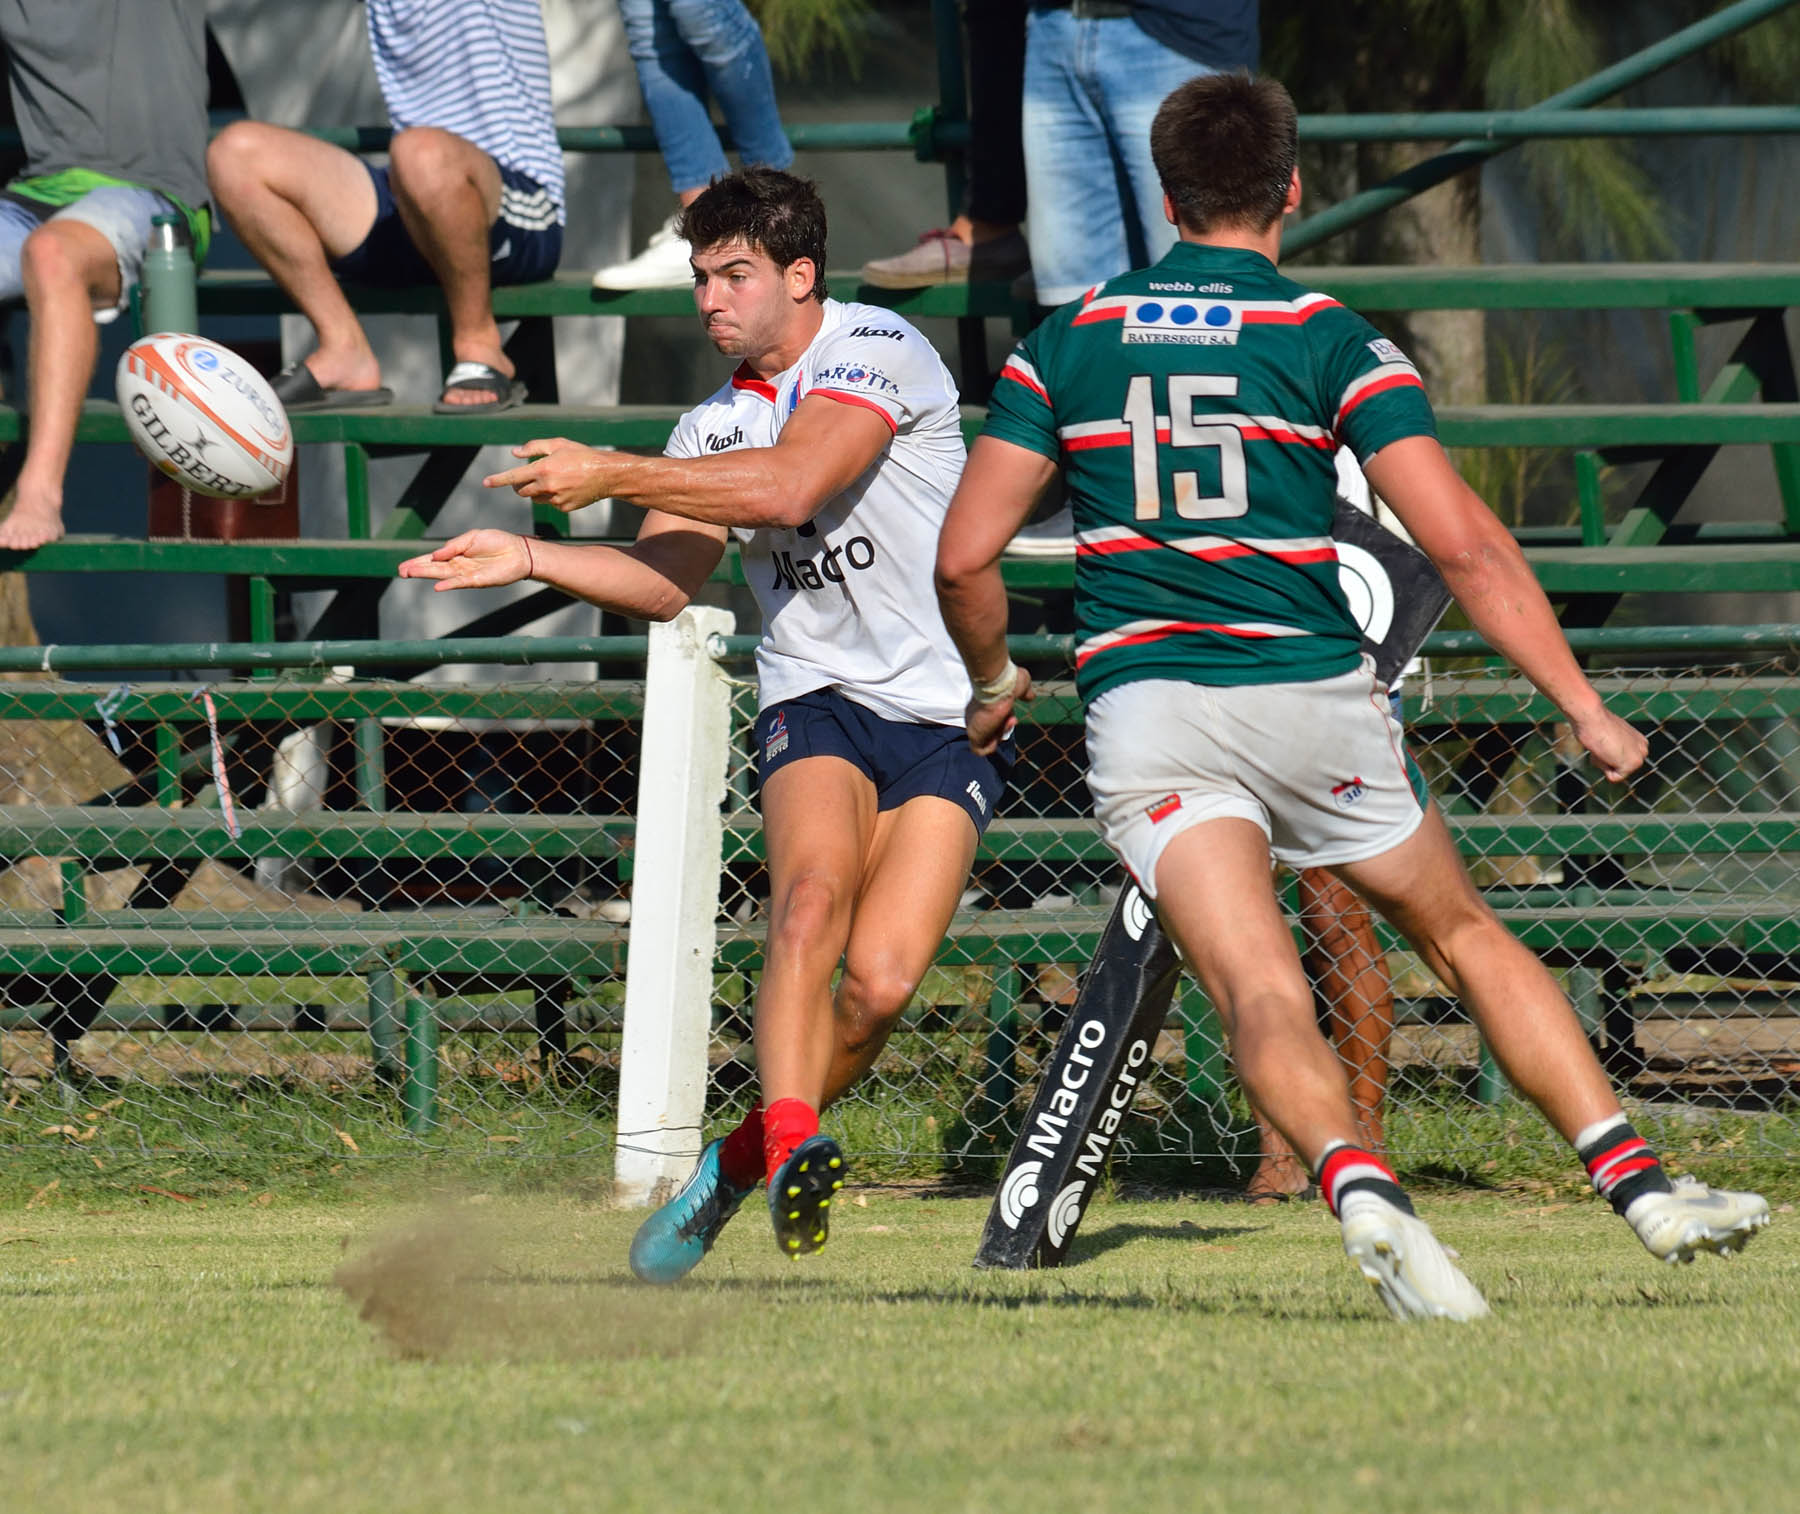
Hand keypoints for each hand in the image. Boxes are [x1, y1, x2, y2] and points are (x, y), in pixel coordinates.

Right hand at [398, 529, 532, 590]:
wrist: (518, 551)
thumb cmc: (497, 542)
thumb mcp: (472, 537)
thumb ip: (454, 545)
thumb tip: (436, 555)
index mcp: (456, 554)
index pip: (433, 559)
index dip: (418, 562)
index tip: (403, 566)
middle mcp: (458, 566)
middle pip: (434, 568)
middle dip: (417, 569)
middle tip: (401, 571)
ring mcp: (466, 574)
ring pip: (442, 575)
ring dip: (426, 575)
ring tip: (410, 574)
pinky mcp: (477, 581)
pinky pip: (460, 583)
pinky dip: (449, 585)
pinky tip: (437, 586)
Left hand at [482, 438, 610, 511]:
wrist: (606, 475)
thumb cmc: (582, 455)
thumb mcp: (558, 444)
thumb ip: (534, 447)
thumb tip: (515, 453)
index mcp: (543, 469)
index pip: (514, 476)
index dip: (498, 480)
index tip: (485, 482)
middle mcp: (547, 486)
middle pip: (521, 491)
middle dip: (520, 485)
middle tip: (527, 477)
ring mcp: (555, 499)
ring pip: (535, 498)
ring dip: (536, 491)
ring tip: (553, 479)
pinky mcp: (564, 508)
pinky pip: (550, 503)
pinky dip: (552, 496)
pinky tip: (566, 488)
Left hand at [965, 665, 1031, 755]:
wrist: (999, 686)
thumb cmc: (1007, 682)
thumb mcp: (1020, 684)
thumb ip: (1024, 692)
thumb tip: (1030, 696)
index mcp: (982, 704)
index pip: (991, 719)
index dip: (1004, 720)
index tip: (1012, 715)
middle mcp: (976, 715)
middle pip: (988, 730)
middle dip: (1003, 727)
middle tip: (1011, 719)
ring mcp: (974, 725)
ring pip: (986, 740)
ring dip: (1000, 735)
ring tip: (1007, 722)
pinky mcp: (974, 735)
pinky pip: (979, 750)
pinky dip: (991, 746)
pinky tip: (998, 733)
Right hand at [1572, 706, 1647, 782]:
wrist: (1592, 717)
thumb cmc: (1593, 722)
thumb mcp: (1607, 734)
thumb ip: (1612, 745)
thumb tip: (1605, 751)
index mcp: (1639, 742)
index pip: (1619, 760)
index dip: (1605, 753)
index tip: (1603, 738)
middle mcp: (1643, 749)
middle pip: (1618, 768)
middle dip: (1606, 760)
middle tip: (1602, 742)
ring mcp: (1640, 756)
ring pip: (1615, 772)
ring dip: (1603, 762)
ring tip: (1602, 745)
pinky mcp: (1633, 763)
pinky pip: (1614, 777)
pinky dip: (1604, 768)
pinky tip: (1604, 751)